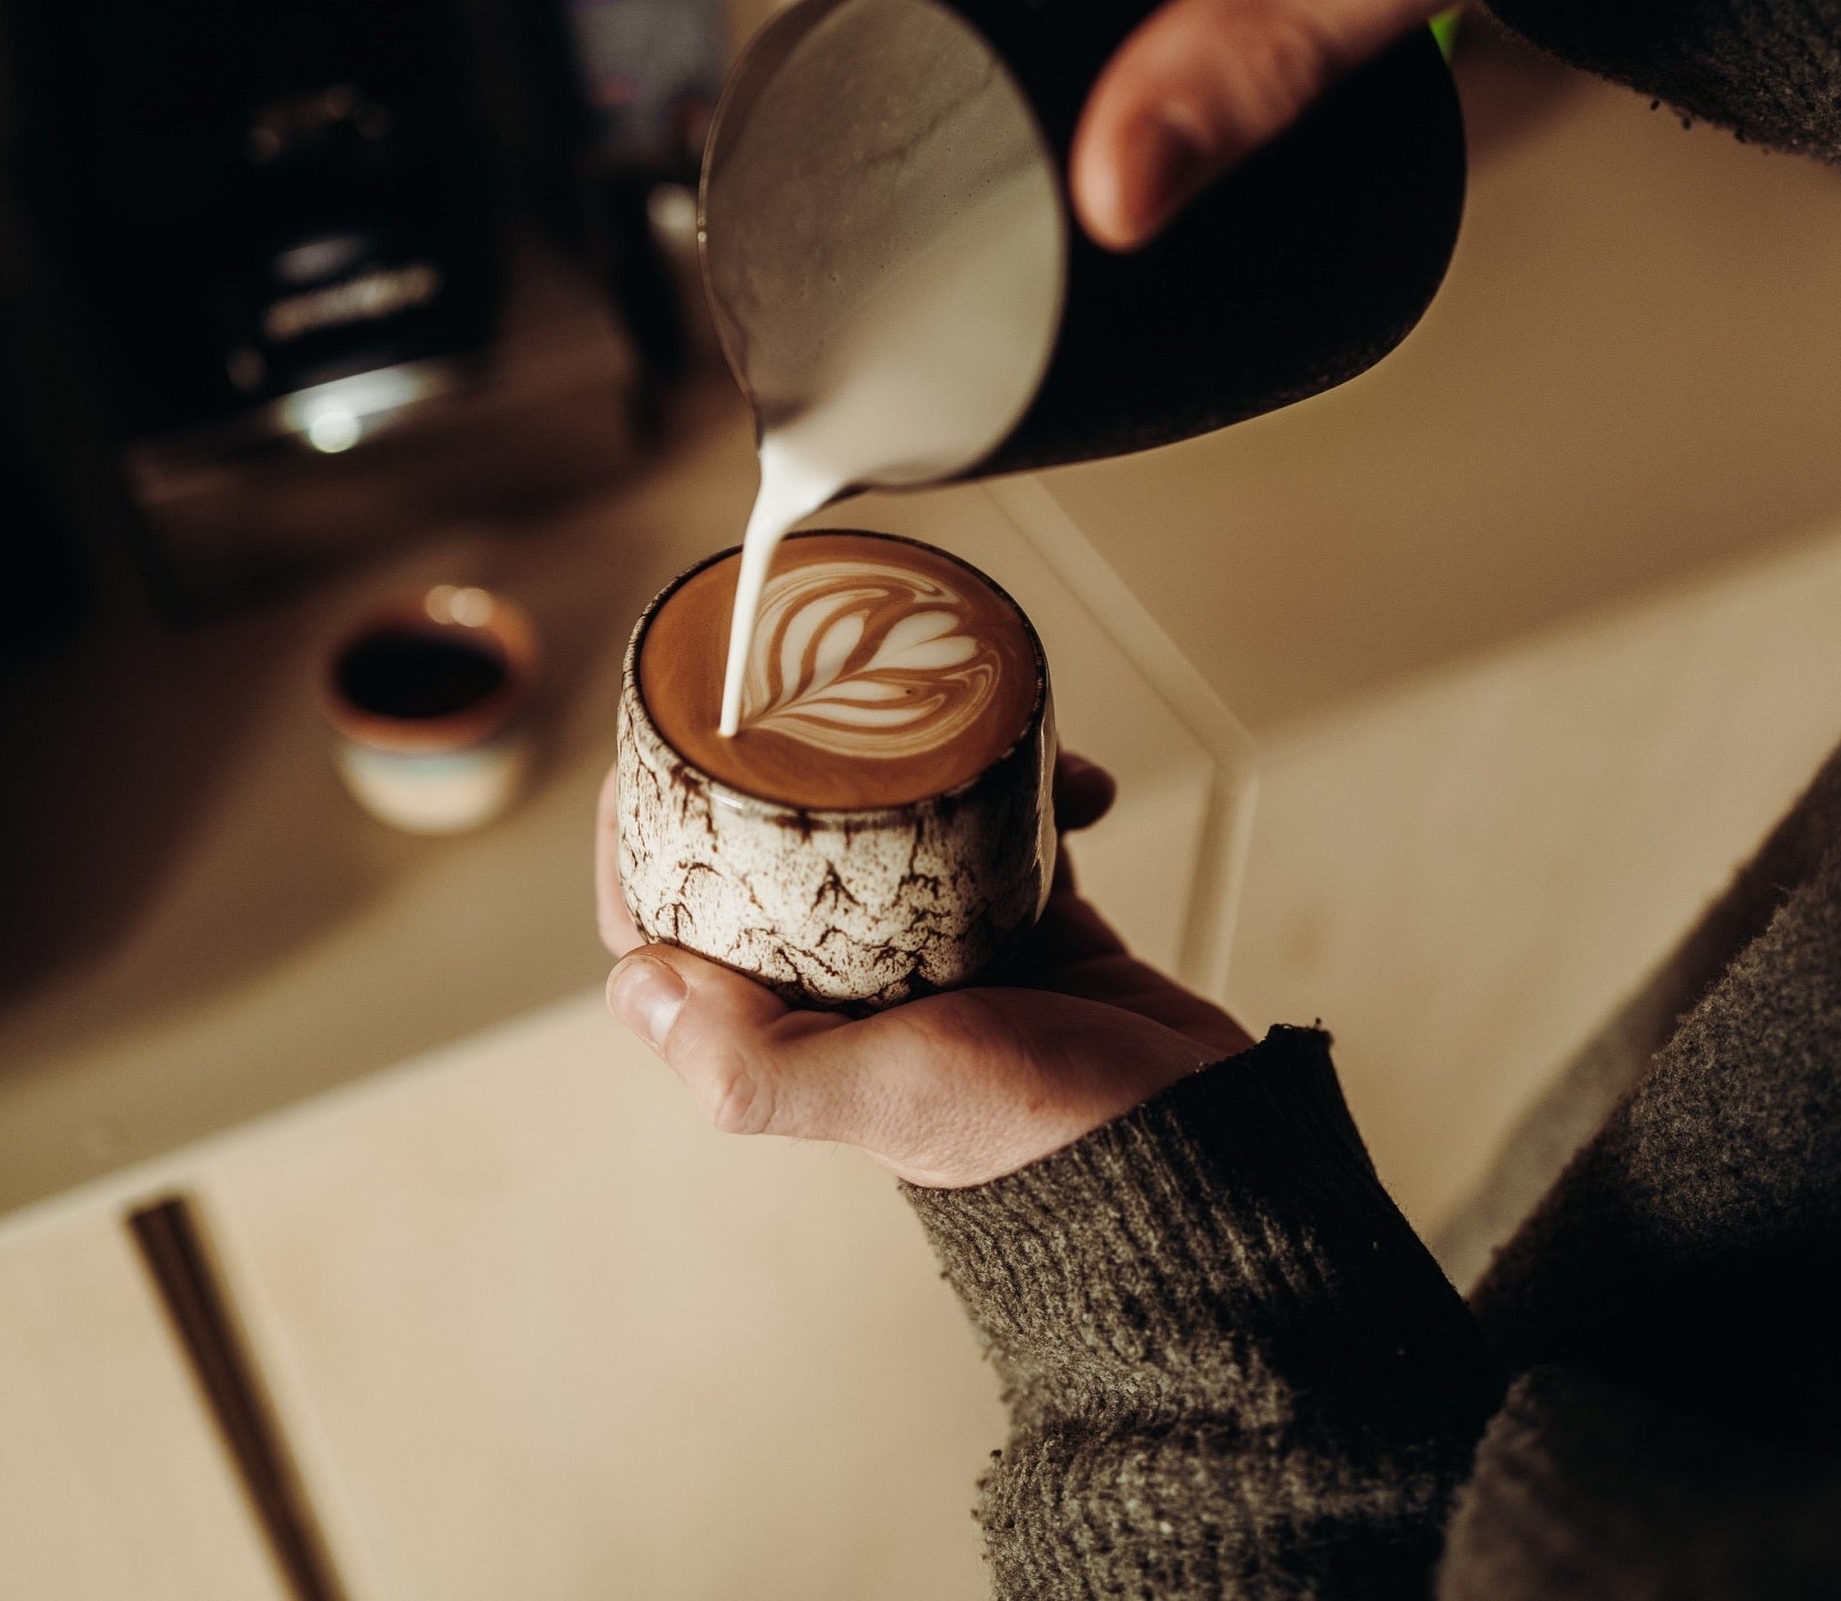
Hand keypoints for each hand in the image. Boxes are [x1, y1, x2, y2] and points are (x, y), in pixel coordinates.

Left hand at [594, 755, 1252, 1188]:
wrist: (1207, 1147)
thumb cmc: (1043, 1132)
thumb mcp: (888, 1093)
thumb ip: (757, 1061)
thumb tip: (633, 983)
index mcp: (798, 1029)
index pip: (675, 924)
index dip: (639, 837)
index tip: (657, 742)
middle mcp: (856, 988)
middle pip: (779, 850)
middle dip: (792, 768)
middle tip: (819, 693)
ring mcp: (945, 951)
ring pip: (900, 821)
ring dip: (931, 763)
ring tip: (977, 724)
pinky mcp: (1032, 923)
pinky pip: (1008, 827)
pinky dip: (1036, 791)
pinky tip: (1076, 784)